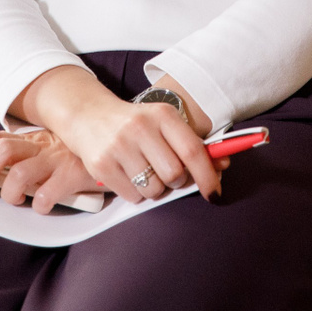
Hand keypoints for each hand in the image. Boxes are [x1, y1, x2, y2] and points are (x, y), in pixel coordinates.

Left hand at [0, 127, 102, 212]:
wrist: (116, 149)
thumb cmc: (74, 157)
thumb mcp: (46, 150)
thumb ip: (23, 157)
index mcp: (30, 140)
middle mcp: (40, 146)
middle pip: (1, 151)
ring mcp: (57, 159)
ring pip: (19, 174)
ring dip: (10, 192)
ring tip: (16, 200)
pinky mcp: (74, 174)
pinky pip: (47, 194)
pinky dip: (39, 205)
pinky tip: (43, 207)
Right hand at [11, 66, 221, 204]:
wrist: (88, 115)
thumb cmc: (135, 124)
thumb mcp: (164, 124)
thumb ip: (192, 144)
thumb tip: (223, 165)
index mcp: (162, 114)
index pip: (192, 150)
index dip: (207, 175)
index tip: (214, 192)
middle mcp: (140, 127)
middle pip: (174, 175)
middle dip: (176, 182)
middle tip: (167, 173)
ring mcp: (119, 146)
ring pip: (154, 189)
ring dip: (155, 189)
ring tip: (144, 171)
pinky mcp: (102, 165)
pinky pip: (132, 196)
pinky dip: (136, 193)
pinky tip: (128, 174)